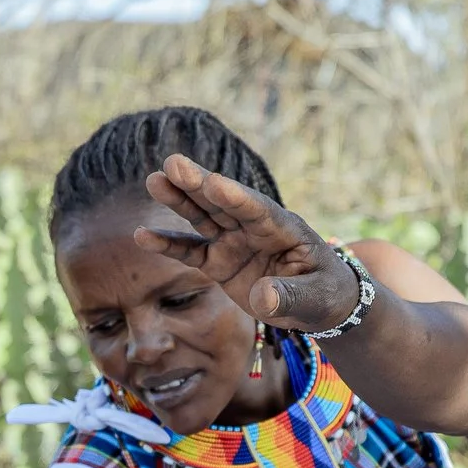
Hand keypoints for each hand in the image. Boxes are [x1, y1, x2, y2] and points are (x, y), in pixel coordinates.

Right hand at [137, 154, 358, 331]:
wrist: (317, 303)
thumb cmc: (324, 294)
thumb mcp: (316, 297)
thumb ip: (292, 296)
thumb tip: (263, 297)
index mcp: (283, 228)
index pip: (258, 210)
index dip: (236, 197)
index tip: (213, 182)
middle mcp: (254, 228)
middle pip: (223, 203)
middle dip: (199, 184)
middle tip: (173, 163)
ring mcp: (234, 242)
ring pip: (203, 217)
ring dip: (179, 200)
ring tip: (154, 180)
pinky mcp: (219, 262)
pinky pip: (190, 252)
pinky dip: (168, 245)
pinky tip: (142, 235)